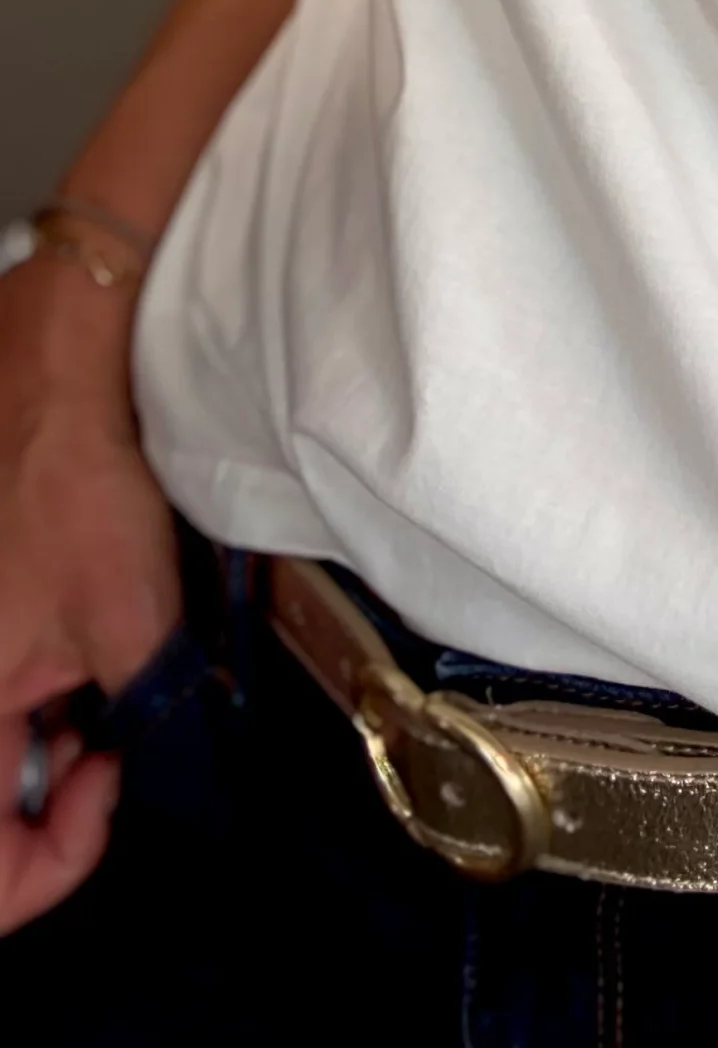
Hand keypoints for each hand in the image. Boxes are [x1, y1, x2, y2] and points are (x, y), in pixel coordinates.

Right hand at [0, 252, 180, 932]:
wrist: (48, 375)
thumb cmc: (77, 489)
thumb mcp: (134, 620)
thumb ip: (150, 720)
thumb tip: (180, 784)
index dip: (52, 861)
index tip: (112, 784)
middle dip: (51, 805)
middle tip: (114, 745)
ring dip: (48, 749)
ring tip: (106, 686)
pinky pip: (1, 698)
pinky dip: (40, 700)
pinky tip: (85, 653)